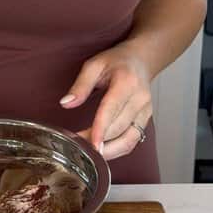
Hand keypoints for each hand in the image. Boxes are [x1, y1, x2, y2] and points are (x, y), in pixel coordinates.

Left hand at [61, 45, 153, 160]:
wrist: (141, 60)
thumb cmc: (116, 62)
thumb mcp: (93, 65)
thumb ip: (80, 85)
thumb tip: (66, 103)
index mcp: (126, 83)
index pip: (112, 109)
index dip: (101, 129)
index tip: (91, 144)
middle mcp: (140, 99)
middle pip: (119, 128)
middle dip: (98, 141)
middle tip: (77, 145)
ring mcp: (145, 111)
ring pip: (129, 139)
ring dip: (109, 150)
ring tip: (88, 152)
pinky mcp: (146, 120)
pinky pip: (133, 140)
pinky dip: (118, 149)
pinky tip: (103, 151)